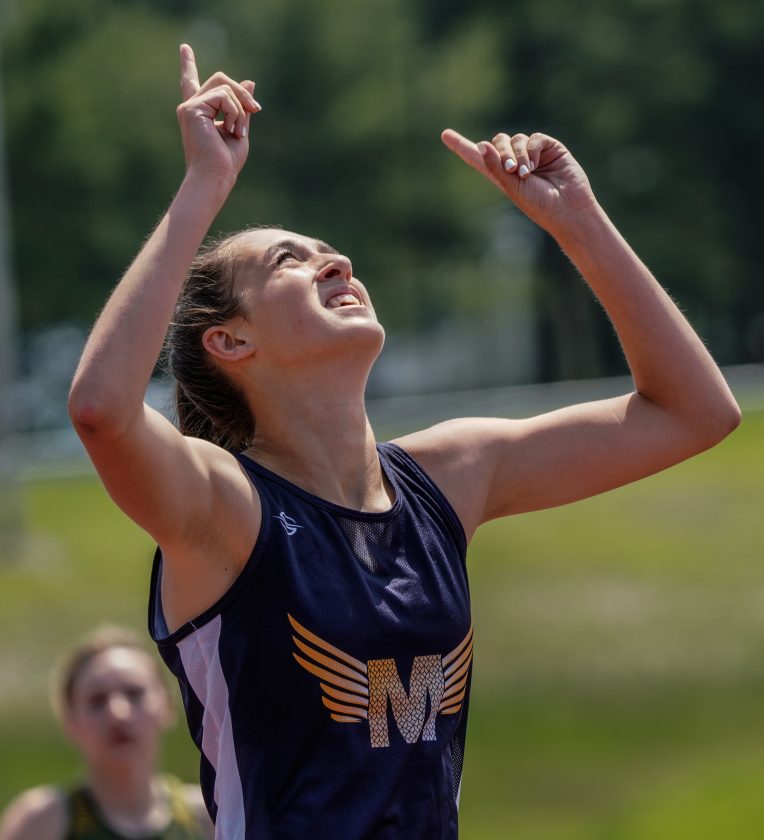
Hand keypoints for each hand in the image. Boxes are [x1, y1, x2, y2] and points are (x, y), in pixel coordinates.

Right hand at [176, 44, 260, 186]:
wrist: (215, 177)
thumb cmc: (226, 162)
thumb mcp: (240, 129)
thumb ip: (243, 107)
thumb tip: (250, 82)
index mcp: (200, 113)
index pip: (192, 83)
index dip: (187, 65)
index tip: (184, 48)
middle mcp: (191, 107)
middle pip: (220, 79)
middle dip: (242, 93)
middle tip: (256, 109)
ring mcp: (190, 107)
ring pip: (224, 86)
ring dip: (241, 109)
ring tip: (238, 131)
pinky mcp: (192, 109)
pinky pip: (224, 96)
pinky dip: (235, 112)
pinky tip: (233, 130)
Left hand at [441, 129, 596, 234]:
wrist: (567, 208)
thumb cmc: (538, 205)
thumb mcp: (511, 188)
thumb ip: (495, 167)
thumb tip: (481, 143)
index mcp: (500, 175)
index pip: (477, 157)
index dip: (461, 146)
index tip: (445, 134)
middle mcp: (514, 161)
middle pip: (497, 142)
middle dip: (500, 152)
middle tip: (510, 170)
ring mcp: (532, 153)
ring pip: (515, 139)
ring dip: (517, 155)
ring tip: (525, 173)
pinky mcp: (549, 147)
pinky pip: (534, 139)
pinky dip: (532, 150)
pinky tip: (535, 165)